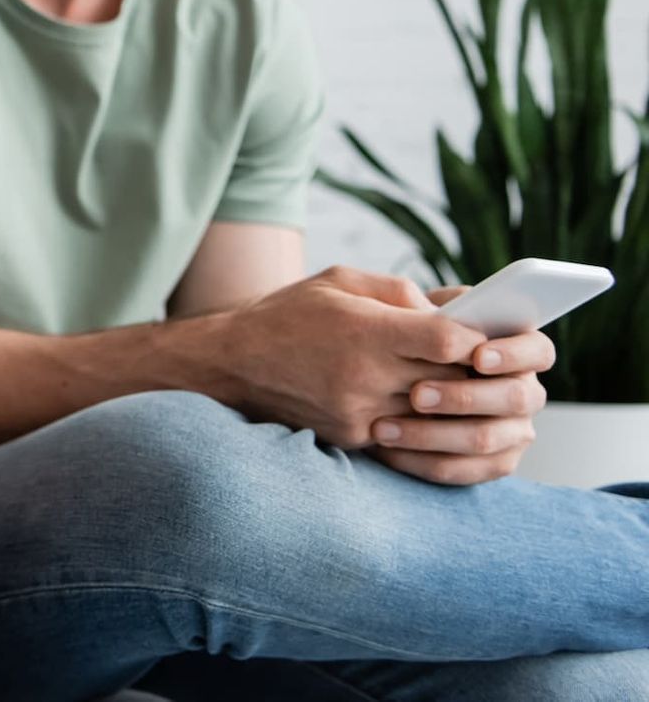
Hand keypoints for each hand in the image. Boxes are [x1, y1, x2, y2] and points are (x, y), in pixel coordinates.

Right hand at [220, 267, 481, 449]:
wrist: (233, 363)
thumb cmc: (290, 313)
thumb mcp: (341, 281)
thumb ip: (401, 292)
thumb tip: (453, 312)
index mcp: (366, 332)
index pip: (449, 341)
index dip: (475, 338)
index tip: (481, 334)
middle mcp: (365, 377)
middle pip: (451, 381)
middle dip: (472, 370)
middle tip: (485, 360)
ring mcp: (359, 414)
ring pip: (435, 414)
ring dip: (451, 399)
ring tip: (455, 380)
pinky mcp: (353, 437)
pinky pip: (406, 431)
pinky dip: (419, 417)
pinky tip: (417, 400)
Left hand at [366, 284, 552, 485]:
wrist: (376, 374)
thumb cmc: (404, 334)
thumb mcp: (416, 311)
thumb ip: (437, 309)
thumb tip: (445, 314)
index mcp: (516, 349)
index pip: (538, 350)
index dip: (514, 353)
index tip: (476, 355)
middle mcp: (523, 391)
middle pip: (516, 399)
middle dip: (464, 397)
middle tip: (417, 394)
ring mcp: (512, 431)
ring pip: (485, 439)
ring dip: (433, 434)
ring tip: (384, 427)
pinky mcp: (489, 463)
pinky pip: (462, 470)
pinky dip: (422, 461)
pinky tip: (387, 450)